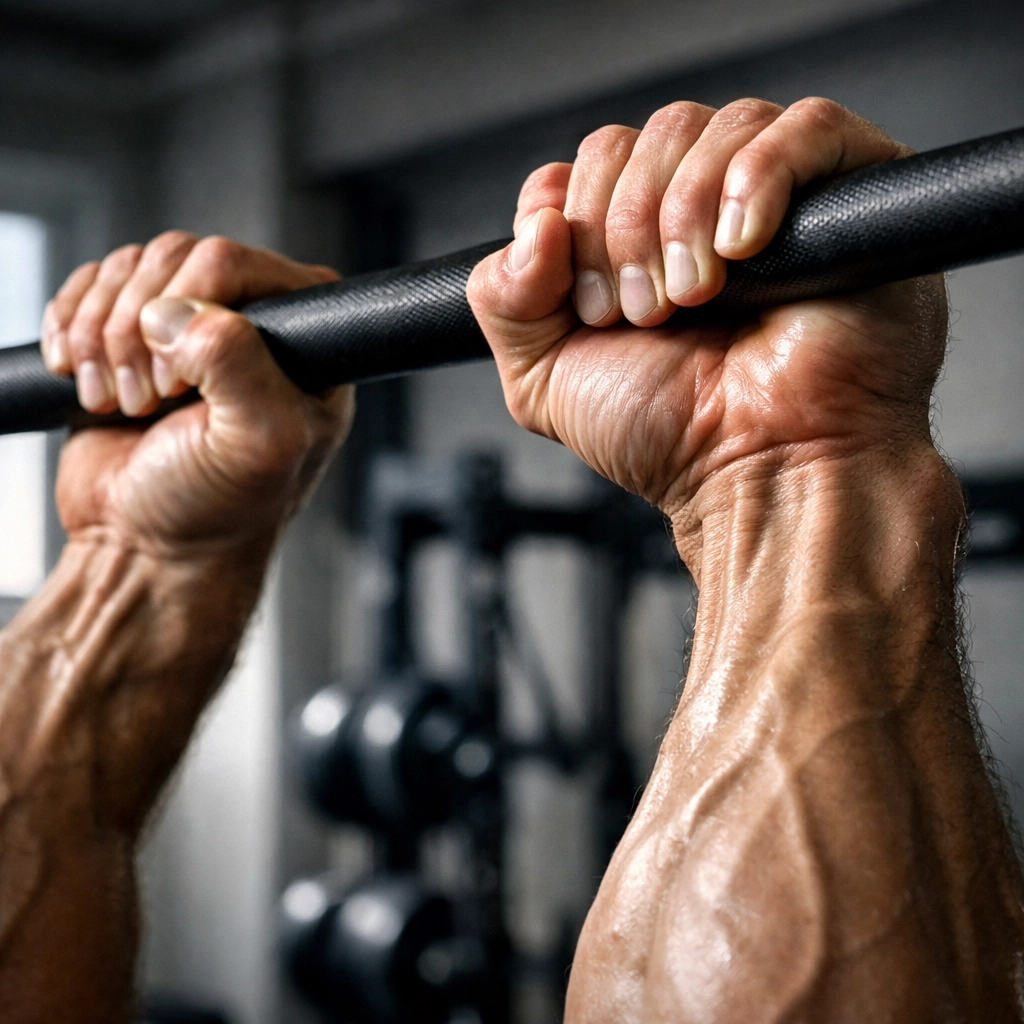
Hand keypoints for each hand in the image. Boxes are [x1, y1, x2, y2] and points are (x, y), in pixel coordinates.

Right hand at [41, 233, 352, 557]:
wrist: (147, 548)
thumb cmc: (219, 510)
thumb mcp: (257, 443)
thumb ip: (238, 365)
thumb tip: (178, 313)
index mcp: (303, 344)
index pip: (240, 264)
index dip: (196, 305)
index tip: (182, 379)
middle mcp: (251, 327)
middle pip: (176, 257)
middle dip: (141, 331)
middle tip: (150, 401)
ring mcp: (191, 328)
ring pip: (131, 269)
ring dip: (102, 337)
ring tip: (121, 404)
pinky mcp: (134, 337)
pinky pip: (91, 286)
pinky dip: (72, 329)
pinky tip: (86, 381)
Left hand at [467, 97, 946, 572]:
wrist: (762, 475)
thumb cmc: (671, 438)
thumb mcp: (545, 380)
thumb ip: (504, 299)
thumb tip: (536, 218)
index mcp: (637, 240)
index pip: (589, 161)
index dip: (574, 218)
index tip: (589, 302)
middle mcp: (704, 211)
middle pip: (644, 137)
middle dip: (623, 229)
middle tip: (644, 314)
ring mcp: (780, 200)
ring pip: (714, 128)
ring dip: (681, 217)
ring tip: (695, 299)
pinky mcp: (851, 198)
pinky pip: (806, 129)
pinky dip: (758, 179)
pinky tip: (742, 247)